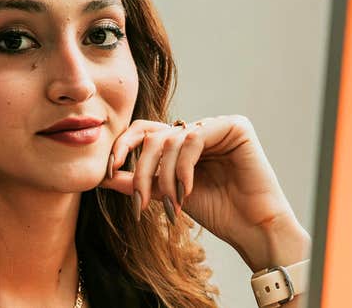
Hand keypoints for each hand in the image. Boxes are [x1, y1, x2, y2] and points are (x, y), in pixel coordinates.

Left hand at [99, 115, 310, 270]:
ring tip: (171, 204)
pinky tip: (187, 190)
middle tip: (141, 201)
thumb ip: (136, 181)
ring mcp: (216, 125)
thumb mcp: (166, 194)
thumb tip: (100, 177)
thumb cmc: (216, 211)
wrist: (251, 227)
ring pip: (171, 140)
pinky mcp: (234, 126)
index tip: (107, 170)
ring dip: (164, 177)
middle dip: (142, 171)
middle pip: (153, 136)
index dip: (123, 146)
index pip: (145, 132)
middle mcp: (198, 129)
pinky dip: (184, 167)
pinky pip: (193, 138)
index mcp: (182, 142)